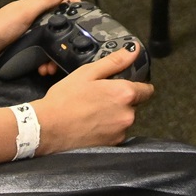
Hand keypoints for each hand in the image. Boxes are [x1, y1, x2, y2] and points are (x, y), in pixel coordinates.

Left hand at [0, 0, 75, 70]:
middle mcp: (35, 21)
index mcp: (36, 8)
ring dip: (55, 57)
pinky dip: (45, 64)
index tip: (87, 25)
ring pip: (52, 46)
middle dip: (67, 42)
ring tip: (52, 67)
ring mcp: (30, 37)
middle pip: (60, 30)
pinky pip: (42, 57)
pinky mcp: (25, 52)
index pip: (61, 7)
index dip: (75, 13)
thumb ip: (45, 0)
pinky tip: (44, 70)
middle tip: (71, 53)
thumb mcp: (25, 11)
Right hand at [32, 47, 152, 154]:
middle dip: (121, 99)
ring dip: (115, 114)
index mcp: (125, 93)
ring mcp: (121, 132)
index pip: (147, 89)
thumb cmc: (66, 98)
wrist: (48, 128)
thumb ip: (114, 62)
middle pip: (134, 104)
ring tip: (92, 111)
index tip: (124, 83)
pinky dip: (108, 128)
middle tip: (99, 96)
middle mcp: (129, 114)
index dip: (137, 84)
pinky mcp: (113, 145)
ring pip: (124, 118)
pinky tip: (91, 123)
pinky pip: (116, 132)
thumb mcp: (88, 72)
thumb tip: (134, 50)